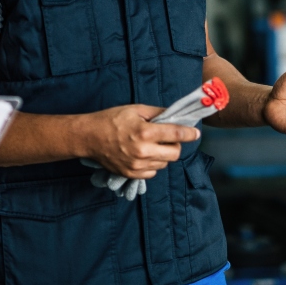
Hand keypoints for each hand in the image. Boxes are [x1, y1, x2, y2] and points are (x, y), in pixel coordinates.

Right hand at [83, 104, 199, 179]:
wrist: (89, 137)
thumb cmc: (111, 120)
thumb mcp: (135, 110)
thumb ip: (157, 113)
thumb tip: (174, 116)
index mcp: (145, 132)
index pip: (176, 134)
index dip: (189, 133)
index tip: (195, 133)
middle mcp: (143, 151)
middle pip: (174, 153)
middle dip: (175, 145)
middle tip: (167, 138)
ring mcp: (137, 165)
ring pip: (164, 164)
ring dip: (163, 154)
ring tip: (152, 145)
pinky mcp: (131, 174)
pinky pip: (153, 172)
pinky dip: (153, 164)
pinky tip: (144, 154)